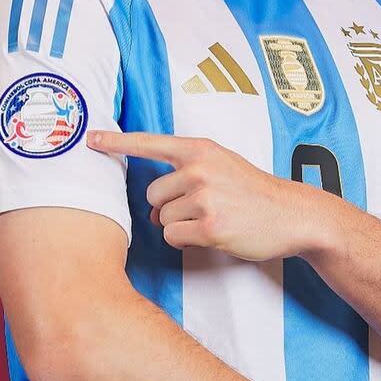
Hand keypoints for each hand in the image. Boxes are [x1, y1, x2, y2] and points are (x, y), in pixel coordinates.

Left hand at [85, 131, 324, 260]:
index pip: (149, 143)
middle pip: (151, 195)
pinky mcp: (210, 226)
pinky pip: (174, 237)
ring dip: (181, 225)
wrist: (291, 214)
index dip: (115, 142)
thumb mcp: (222, 164)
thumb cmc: (253, 191)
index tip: (89, 139)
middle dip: (169, 207)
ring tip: (213, 219)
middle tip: (202, 208)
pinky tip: (214, 233)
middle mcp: (199, 169)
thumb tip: (152, 202)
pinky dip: (187, 241)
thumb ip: (187, 169)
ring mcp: (204, 197)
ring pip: (162, 219)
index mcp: (200, 149)